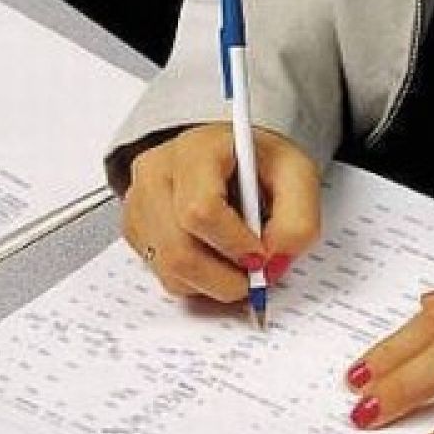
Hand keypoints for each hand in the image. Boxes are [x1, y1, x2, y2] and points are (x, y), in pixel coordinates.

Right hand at [122, 123, 320, 301]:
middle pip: (179, 251)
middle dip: (225, 277)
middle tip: (254, 276)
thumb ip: (297, 220)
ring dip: (212, 282)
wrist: (227, 155)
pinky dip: (196, 279)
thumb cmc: (256, 162)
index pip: (201, 210)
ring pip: (170, 270)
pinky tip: (213, 255)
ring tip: (236, 262)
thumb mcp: (296, 175)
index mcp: (196, 151)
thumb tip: (273, 261)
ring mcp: (140, 203)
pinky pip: (163, 275)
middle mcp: (157, 174)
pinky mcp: (135, 230)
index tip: (261, 256)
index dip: (235, 245)